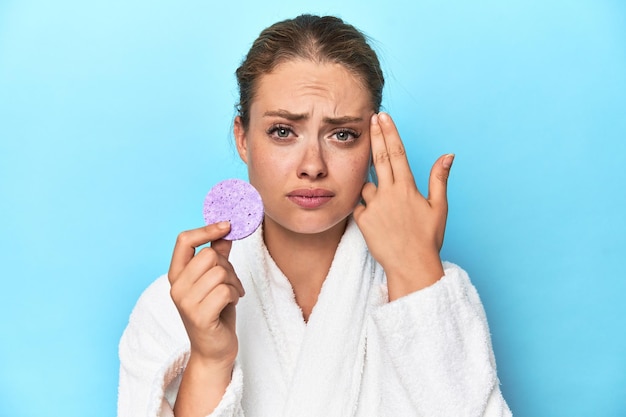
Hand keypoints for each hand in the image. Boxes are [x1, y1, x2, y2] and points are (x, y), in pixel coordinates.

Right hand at [168, 221, 244, 367]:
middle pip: (208, 255)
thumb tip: (225, 230)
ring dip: (234, 282)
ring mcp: (185, 302)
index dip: (207, 229)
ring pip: (220, 272)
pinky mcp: (199, 316)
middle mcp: (176, 287)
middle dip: (228, 267)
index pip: (184, 240)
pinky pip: (225, 290)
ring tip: (232, 295)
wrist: (214, 350)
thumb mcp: (215, 280)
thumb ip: (217, 255)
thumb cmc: (216, 313)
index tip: (227, 225)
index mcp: (177, 275)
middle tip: (231, 282)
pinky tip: (231, 304)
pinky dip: (235, 294)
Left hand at [353, 112, 453, 299]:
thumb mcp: (439, 208)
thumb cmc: (427, 239)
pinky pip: (359, 205)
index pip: (397, 153)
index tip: (383, 117)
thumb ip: (439, 179)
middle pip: (379, 158)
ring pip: (367, 184)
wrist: (410, 266)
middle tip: (370, 119)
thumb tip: (448, 155)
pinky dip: (365, 206)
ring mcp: (374, 206)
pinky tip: (376, 217)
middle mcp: (389, 193)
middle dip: (375, 135)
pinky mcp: (362, 220)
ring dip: (372, 184)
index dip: (389, 133)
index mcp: (408, 188)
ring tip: (385, 204)